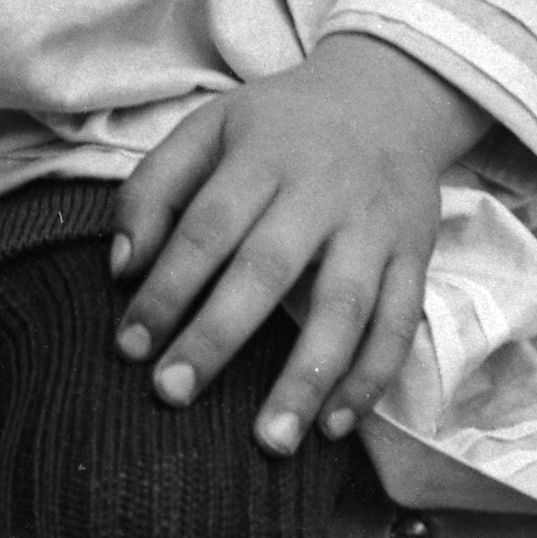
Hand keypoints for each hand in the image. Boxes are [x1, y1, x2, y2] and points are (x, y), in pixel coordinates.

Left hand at [108, 34, 488, 457]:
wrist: (390, 95)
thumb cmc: (281, 125)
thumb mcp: (210, 126)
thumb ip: (155, 188)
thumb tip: (121, 267)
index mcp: (262, 155)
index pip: (206, 228)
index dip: (166, 288)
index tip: (130, 346)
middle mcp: (320, 191)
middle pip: (266, 268)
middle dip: (217, 336)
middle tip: (171, 394)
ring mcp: (373, 227)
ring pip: (343, 307)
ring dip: (306, 379)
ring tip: (268, 442)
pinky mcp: (414, 256)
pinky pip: (398, 324)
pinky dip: (370, 379)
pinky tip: (333, 427)